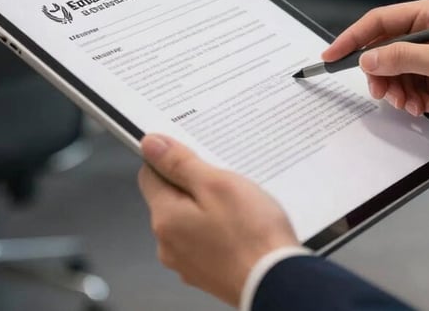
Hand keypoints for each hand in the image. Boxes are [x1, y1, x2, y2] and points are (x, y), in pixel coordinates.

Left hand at [137, 134, 299, 306]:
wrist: (278, 283)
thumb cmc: (252, 236)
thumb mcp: (216, 184)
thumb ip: (179, 163)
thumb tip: (150, 145)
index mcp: (166, 219)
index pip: (150, 175)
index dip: (171, 159)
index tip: (195, 155)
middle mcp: (168, 244)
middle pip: (170, 198)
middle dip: (194, 184)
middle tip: (224, 181)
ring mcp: (187, 262)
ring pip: (189, 219)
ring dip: (208, 206)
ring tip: (238, 205)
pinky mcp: (206, 272)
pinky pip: (204, 239)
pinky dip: (218, 229)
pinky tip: (241, 226)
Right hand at [322, 0, 428, 132]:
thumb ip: (403, 58)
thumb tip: (368, 59)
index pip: (381, 21)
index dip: (354, 38)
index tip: (332, 56)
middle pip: (385, 50)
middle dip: (382, 74)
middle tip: (383, 94)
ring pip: (396, 73)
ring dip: (399, 91)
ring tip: (414, 104)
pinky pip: (410, 88)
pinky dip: (413, 100)